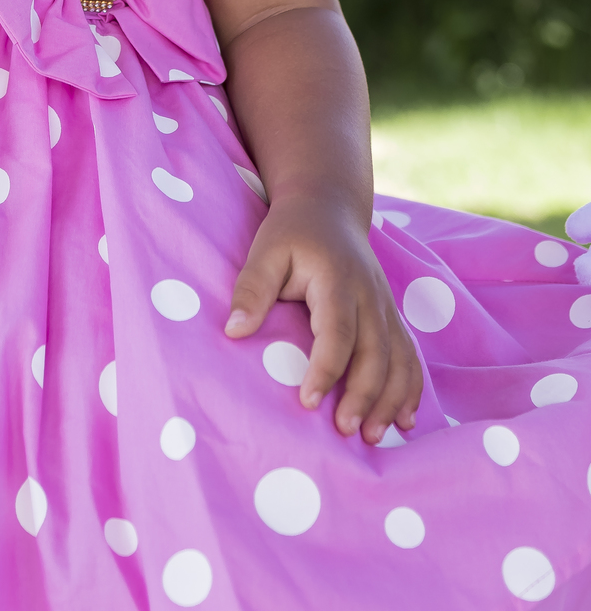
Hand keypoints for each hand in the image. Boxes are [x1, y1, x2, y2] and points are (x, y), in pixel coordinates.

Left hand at [224, 195, 422, 443]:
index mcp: (337, 280)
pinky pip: (409, 355)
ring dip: (391, 399)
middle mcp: (370, 295)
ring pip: (400, 359)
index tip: (308, 402)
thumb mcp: (265, 250)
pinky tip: (405, 420)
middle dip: (364, 395)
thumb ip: (252, 289)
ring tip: (373, 436)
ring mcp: (386, 306)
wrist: (328, 207)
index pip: (338, 332)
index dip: (326, 369)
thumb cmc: (291, 232)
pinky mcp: (391, 316)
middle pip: (376, 352)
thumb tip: (234, 331)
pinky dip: (411, 389)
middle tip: (346, 431)